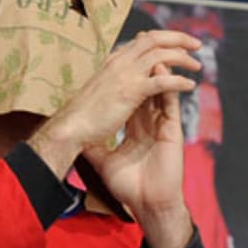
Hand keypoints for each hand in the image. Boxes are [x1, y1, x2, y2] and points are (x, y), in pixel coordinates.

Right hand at [31, 30, 201, 175]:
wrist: (70, 127)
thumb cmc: (83, 115)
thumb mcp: (101, 91)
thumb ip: (115, 82)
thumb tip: (125, 82)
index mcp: (113, 62)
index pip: (142, 41)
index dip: (162, 39)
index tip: (177, 44)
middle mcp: (119, 62)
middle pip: (154, 39)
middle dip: (178, 38)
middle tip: (196, 44)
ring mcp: (125, 75)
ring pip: (161, 55)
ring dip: (183, 57)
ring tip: (198, 65)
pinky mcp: (130, 91)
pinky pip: (161, 81)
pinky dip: (178, 81)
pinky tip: (191, 85)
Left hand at [83, 62, 194, 247]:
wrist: (149, 204)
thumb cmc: (130, 187)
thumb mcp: (105, 164)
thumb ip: (94, 149)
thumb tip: (75, 141)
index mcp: (135, 127)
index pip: (132, 95)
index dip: (126, 76)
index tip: (117, 60)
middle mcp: (149, 122)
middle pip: (149, 86)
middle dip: (146, 64)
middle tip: (140, 43)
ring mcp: (162, 124)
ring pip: (162, 89)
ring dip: (161, 67)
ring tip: (156, 46)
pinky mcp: (172, 130)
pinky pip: (170, 102)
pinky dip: (168, 85)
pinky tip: (162, 69)